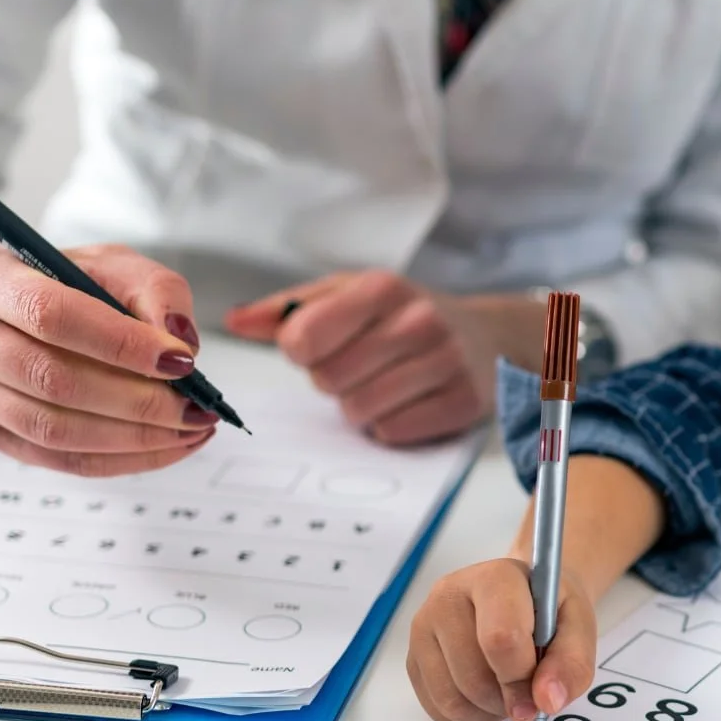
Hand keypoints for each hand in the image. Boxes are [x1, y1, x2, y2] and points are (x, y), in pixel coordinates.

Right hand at [0, 237, 218, 476]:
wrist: (11, 308)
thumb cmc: (68, 283)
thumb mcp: (115, 265)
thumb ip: (156, 292)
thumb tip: (181, 343)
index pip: (51, 316)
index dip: (120, 343)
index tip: (180, 361)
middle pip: (53, 380)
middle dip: (137, 401)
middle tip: (196, 408)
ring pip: (55, 430)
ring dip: (134, 438)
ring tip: (190, 430)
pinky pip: (60, 460)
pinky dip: (121, 459)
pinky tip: (165, 446)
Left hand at [224, 272, 545, 445]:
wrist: (486, 336)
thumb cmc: (403, 315)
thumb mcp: (348, 295)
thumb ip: (288, 309)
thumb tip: (234, 322)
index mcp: (381, 287)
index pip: (304, 337)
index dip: (301, 351)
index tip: (318, 346)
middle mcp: (419, 320)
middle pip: (329, 380)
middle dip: (334, 380)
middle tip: (361, 366)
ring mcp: (446, 361)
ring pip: (360, 410)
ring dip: (361, 407)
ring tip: (384, 384)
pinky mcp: (463, 401)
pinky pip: (394, 433)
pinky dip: (391, 426)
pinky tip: (407, 402)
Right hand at [405, 557, 598, 720]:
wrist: (524, 597)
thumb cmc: (549, 609)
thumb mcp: (578, 628)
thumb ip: (571, 663)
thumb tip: (547, 700)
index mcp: (494, 578)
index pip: (500, 638)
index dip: (521, 680)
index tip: (539, 699)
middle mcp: (448, 596)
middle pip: (474, 676)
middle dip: (507, 701)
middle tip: (527, 692)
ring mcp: (424, 626)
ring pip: (452, 699)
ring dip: (488, 712)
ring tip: (508, 691)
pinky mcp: (413, 657)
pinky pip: (437, 710)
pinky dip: (468, 719)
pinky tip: (486, 697)